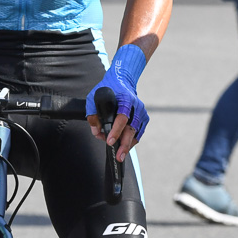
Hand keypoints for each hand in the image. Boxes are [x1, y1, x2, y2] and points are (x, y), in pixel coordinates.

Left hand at [86, 44, 148, 162]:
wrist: (122, 81)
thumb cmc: (108, 89)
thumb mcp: (94, 97)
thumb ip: (93, 113)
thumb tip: (96, 130)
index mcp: (126, 99)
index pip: (122, 117)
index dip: (116, 131)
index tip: (110, 141)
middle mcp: (136, 106)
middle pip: (132, 128)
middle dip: (125, 144)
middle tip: (119, 156)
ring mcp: (142, 112)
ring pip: (136, 133)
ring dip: (127, 145)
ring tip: (120, 154)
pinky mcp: (144, 118)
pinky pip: (139, 133)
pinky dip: (132, 141)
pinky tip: (125, 146)